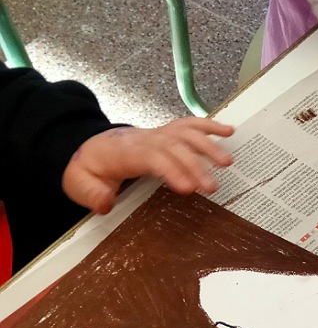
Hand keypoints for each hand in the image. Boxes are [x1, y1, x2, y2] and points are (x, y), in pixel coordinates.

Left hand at [63, 118, 234, 214]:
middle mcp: (145, 138)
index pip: (152, 157)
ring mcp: (158, 133)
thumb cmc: (89, 168)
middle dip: (195, 165)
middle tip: (211, 187)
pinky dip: (210, 125)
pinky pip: (190, 125)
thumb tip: (106, 203)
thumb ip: (91, 194)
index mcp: (124, 151)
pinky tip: (229, 131)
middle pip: (175, 146)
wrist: (89, 147)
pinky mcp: (167, 132)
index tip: (188, 188)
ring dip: (208, 145)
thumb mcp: (78, 184)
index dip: (172, 170)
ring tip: (227, 162)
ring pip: (186, 133)